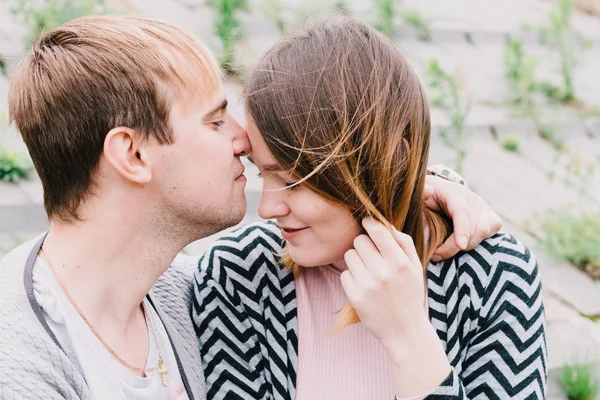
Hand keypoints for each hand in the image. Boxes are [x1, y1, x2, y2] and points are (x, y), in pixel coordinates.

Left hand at [340, 218, 429, 347]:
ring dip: (356, 260)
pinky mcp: (355, 297)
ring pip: (349, 255)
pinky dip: (351, 277)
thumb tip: (384, 222)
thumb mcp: (416, 267)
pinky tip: (364, 285)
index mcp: (400, 263)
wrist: (404, 331)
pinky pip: (344, 274)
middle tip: (372, 256)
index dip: (369, 222)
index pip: (377, 231)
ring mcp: (367, 285)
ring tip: (369, 272)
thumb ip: (403, 242)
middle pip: (359, 240)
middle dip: (364, 245)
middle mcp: (383, 272)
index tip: (366, 222)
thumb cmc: (410, 294)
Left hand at [424, 175, 501, 260]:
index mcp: (455, 194)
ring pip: (482, 233)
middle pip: (473, 228)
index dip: (462, 230)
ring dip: (465, 246)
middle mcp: (473, 200)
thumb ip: (421, 196)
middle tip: (435, 255)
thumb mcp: (420, 195)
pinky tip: (463, 245)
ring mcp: (485, 209)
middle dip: (454, 247)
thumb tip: (428, 192)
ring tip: (446, 251)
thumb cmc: (429, 198)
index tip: (461, 245)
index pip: (462, 212)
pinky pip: (491, 234)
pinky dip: (477, 243)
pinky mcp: (492, 219)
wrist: (443, 192)